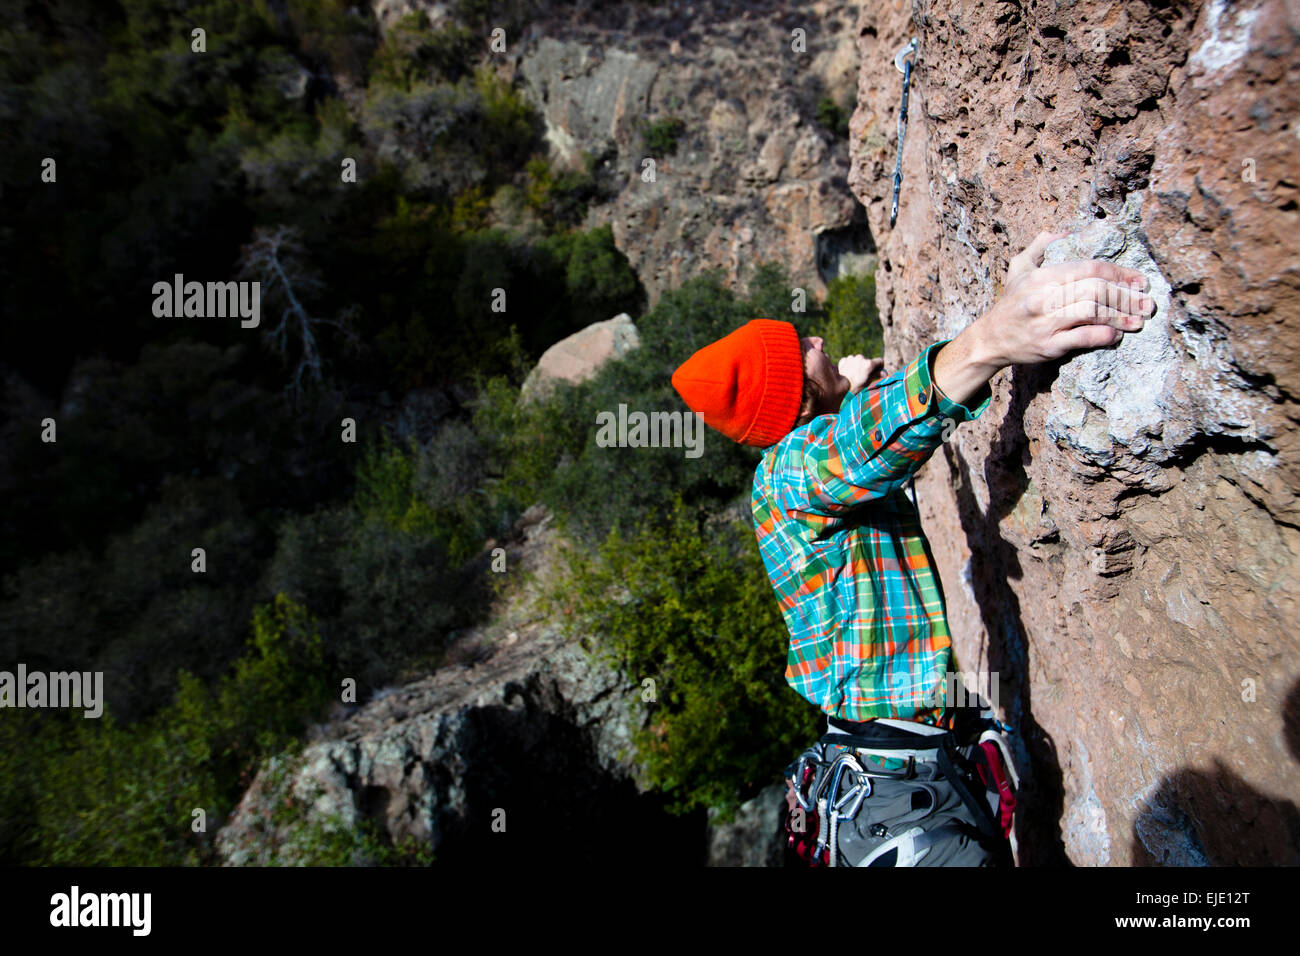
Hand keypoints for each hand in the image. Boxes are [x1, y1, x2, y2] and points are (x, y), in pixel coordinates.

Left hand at [837, 354, 883, 393]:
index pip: (880, 361)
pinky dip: (850, 365)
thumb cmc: (855, 387)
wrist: (839, 388)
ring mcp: (852, 358)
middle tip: (863, 376)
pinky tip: (848, 373)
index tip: (878, 371)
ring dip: (858, 365)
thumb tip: (884, 373)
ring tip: (854, 375)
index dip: (880, 367)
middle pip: (868, 360)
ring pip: (858, 360)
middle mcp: (861, 358)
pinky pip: (850, 361)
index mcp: (869, 364)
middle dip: (867, 367)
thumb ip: (876, 375)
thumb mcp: (867, 382)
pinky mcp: (844, 359)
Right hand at [931, 233, 1153, 406]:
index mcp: (1043, 276)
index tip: (1139, 281)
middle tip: (1146, 302)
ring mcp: (1046, 322)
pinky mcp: (1048, 346)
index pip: (1090, 268)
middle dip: (1127, 295)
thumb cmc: (1011, 302)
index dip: (1119, 273)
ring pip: (1093, 312)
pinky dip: (1103, 335)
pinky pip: (1082, 338)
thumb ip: (1042, 245)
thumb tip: (1069, 231)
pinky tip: (1115, 334)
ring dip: (1121, 316)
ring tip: (1138, 320)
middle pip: (1096, 290)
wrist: (990, 340)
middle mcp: (1044, 297)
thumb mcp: (1020, 267)